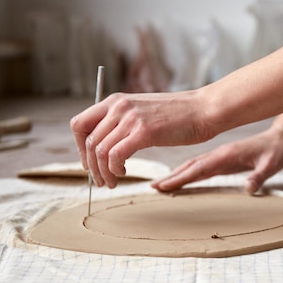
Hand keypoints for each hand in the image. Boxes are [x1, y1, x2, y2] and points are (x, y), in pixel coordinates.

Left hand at [70, 90, 212, 187]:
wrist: (204, 109)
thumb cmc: (178, 115)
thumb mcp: (143, 111)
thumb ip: (123, 121)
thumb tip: (105, 142)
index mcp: (115, 101)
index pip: (79, 124)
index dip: (80, 148)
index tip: (90, 163)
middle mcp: (119, 106)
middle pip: (88, 142)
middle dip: (91, 167)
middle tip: (100, 180)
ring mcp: (130, 118)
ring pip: (100, 151)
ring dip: (103, 173)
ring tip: (112, 182)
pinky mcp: (143, 132)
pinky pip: (115, 155)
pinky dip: (115, 169)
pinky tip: (123, 172)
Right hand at [151, 124, 282, 194]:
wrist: (282, 137)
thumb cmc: (277, 152)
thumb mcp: (272, 165)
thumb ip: (259, 177)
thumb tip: (249, 189)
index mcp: (227, 155)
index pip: (200, 168)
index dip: (181, 177)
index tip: (164, 185)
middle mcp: (219, 154)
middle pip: (190, 166)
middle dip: (171, 177)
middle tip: (152, 187)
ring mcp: (220, 156)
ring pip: (192, 165)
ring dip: (176, 175)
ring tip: (160, 184)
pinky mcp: (223, 159)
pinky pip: (201, 167)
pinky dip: (187, 173)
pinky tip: (180, 179)